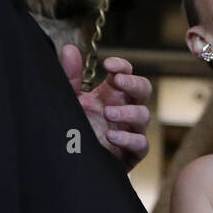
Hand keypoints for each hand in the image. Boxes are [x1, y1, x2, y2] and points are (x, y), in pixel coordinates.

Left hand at [61, 46, 151, 170]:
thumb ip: (70, 77)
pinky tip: (111, 135)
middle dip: (134, 83)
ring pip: (144, 115)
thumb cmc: (74, 130)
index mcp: (111, 95)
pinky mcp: (131, 153)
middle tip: (119, 81)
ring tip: (108, 113)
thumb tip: (69, 49)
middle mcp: (124, 110)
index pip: (126, 74)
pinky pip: (141, 143)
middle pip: (144, 89)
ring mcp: (130, 130)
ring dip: (128, 112)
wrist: (70, 164)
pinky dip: (128, 138)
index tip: (108, 64)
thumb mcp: (69, 101)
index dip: (122, 66)